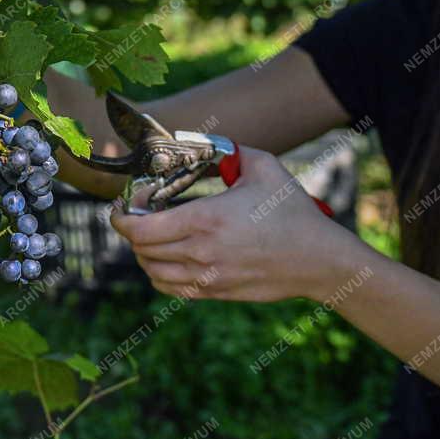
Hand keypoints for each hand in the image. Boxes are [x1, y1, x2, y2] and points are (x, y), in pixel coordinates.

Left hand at [110, 146, 348, 302]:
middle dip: (131, 230)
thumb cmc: (291, 210)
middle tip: (137, 214)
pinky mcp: (216, 293)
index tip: (123, 205)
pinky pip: (170, 289)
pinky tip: (166, 258)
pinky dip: (158, 274)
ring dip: (143, 253)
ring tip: (151, 235)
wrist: (317, 258)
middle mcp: (200, 253)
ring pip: (152, 271)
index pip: (140, 229)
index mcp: (205, 220)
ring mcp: (207, 277)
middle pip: (141, 250)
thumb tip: (201, 145)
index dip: (122, 218)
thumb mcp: (263, 166)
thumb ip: (228, 150)